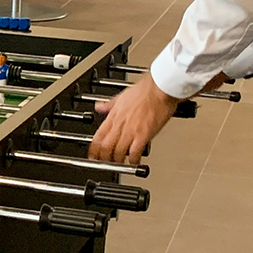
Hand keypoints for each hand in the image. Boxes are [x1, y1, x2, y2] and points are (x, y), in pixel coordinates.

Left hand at [88, 73, 223, 163]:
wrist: (160, 88)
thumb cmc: (146, 90)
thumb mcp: (121, 96)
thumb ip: (109, 104)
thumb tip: (99, 107)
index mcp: (114, 115)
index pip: (98, 136)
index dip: (93, 149)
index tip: (92, 155)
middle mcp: (120, 124)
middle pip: (105, 147)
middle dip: (103, 159)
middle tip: (105, 164)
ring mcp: (131, 130)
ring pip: (117, 152)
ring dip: (117, 161)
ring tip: (119, 164)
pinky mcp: (143, 135)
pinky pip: (134, 152)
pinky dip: (133, 160)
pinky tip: (134, 162)